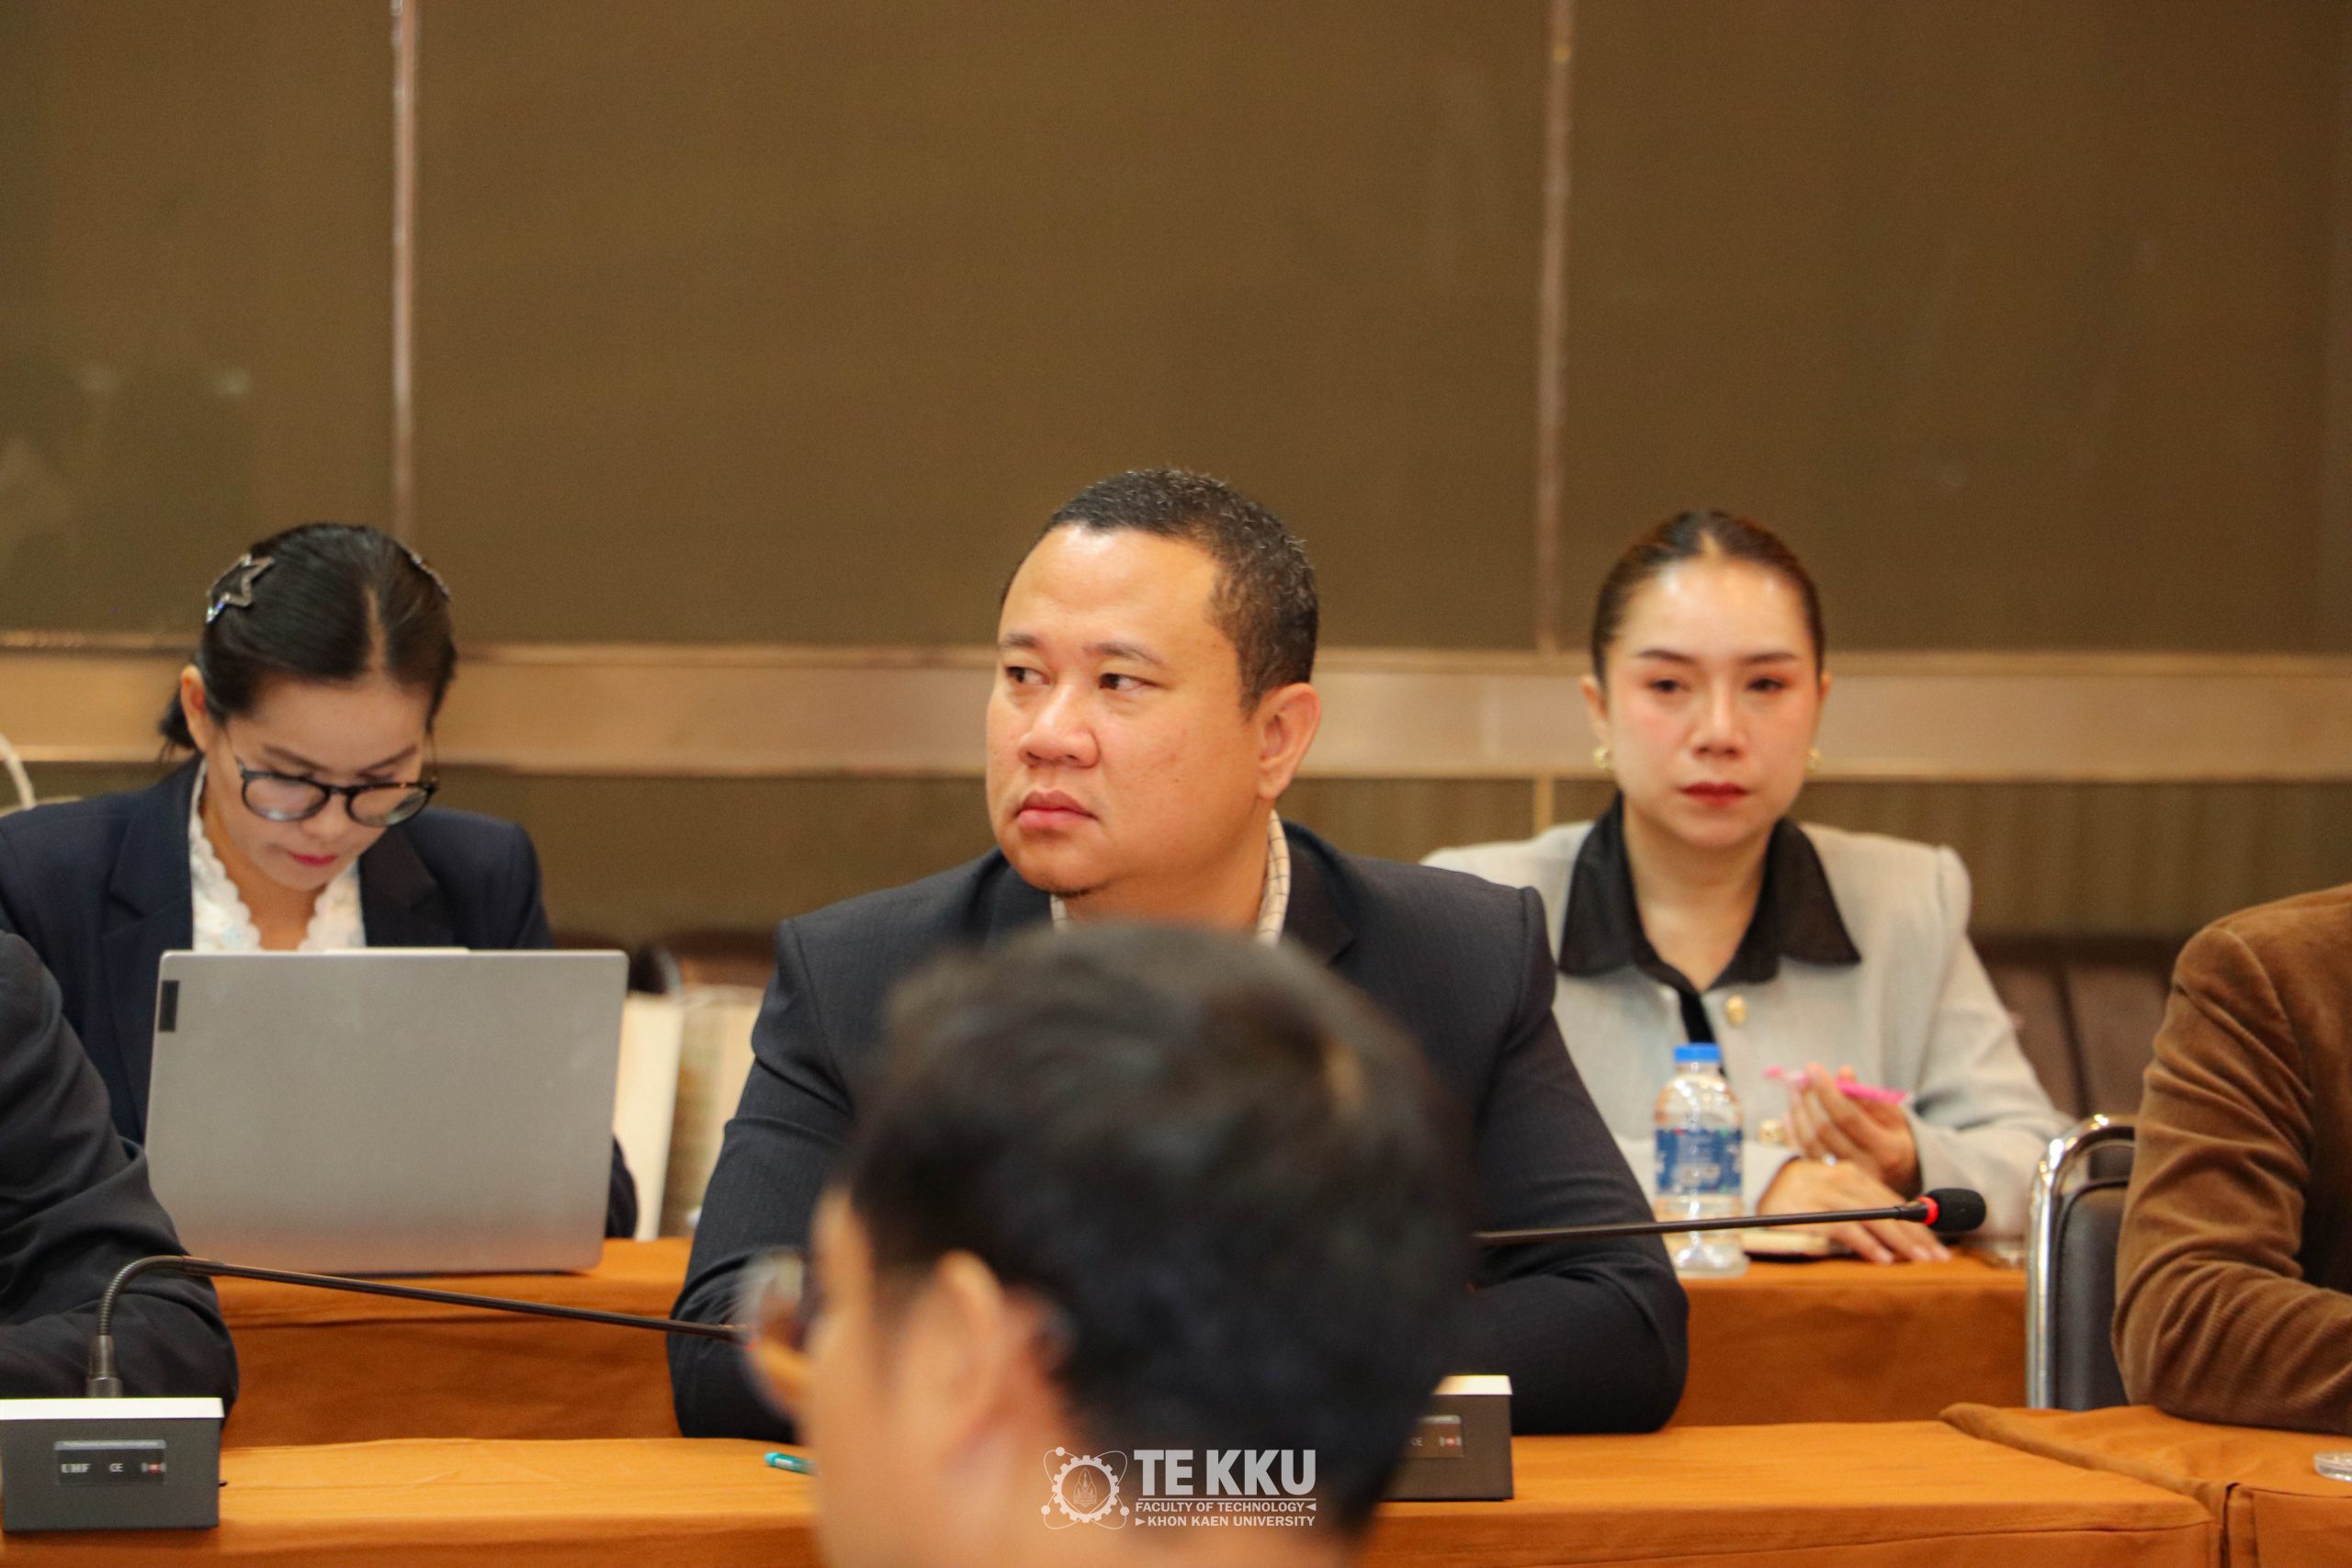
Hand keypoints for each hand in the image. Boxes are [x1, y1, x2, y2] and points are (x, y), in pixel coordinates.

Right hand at [1758, 1156, 1949, 1264]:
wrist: (1751, 1182)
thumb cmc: (1795, 1196)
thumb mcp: (1830, 1193)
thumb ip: (1858, 1205)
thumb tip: (1896, 1233)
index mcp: (1851, 1174)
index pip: (1892, 1201)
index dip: (1918, 1224)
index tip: (1937, 1245)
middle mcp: (1842, 1179)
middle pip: (1889, 1210)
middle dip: (1918, 1235)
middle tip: (1939, 1257)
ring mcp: (1826, 1193)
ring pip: (1875, 1218)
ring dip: (1901, 1242)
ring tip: (1921, 1261)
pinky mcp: (1809, 1210)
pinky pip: (1846, 1229)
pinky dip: (1867, 1244)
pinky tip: (1883, 1258)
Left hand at [1787, 1060, 1920, 1194]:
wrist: (1903, 1175)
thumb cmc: (1896, 1138)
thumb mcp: (1894, 1115)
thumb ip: (1868, 1096)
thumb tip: (1843, 1072)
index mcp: (1887, 1151)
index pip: (1848, 1117)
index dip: (1827, 1091)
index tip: (1813, 1068)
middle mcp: (1865, 1169)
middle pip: (1825, 1130)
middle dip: (1808, 1099)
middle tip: (1799, 1077)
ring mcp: (1845, 1181)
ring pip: (1810, 1143)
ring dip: (1798, 1113)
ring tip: (1794, 1090)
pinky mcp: (1828, 1184)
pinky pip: (1803, 1155)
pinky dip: (1793, 1132)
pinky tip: (1790, 1113)